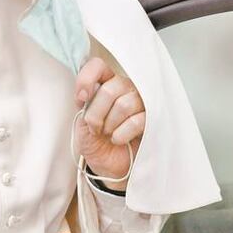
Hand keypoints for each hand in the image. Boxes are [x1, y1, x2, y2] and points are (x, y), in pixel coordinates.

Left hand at [74, 57, 145, 190]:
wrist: (108, 166)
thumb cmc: (96, 142)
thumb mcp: (81, 122)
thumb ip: (85, 103)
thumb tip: (88, 91)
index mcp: (106, 83)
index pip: (97, 66)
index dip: (86, 79)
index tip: (80, 99)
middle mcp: (124, 88)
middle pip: (110, 89)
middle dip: (96, 114)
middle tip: (95, 128)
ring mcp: (140, 102)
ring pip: (124, 104)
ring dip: (110, 124)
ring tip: (108, 133)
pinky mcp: (152, 119)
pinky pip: (137, 120)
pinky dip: (122, 133)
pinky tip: (118, 139)